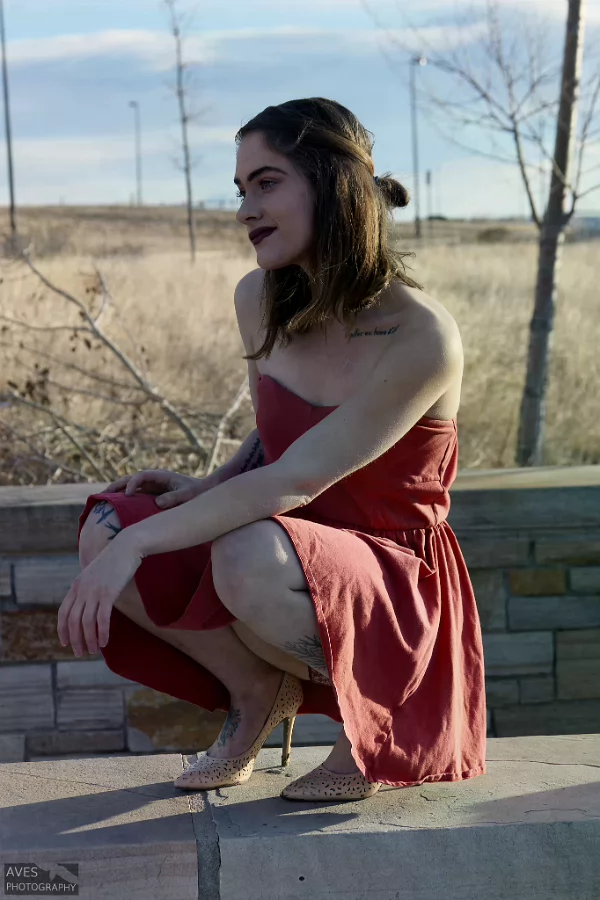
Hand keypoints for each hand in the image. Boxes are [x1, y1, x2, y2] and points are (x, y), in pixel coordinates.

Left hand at [57, 534, 142, 655]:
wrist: (127, 546)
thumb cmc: (114, 561)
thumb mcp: (95, 574)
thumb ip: (89, 588)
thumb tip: (90, 604)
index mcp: (76, 585)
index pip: (63, 612)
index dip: (62, 630)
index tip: (66, 643)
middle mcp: (82, 589)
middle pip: (73, 621)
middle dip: (76, 640)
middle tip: (81, 653)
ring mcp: (94, 591)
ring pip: (86, 622)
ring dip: (88, 640)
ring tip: (93, 651)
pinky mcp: (109, 593)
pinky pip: (102, 619)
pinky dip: (102, 633)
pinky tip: (105, 642)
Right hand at [104, 468, 206, 508]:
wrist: (204, 492)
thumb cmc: (197, 492)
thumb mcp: (187, 495)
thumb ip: (174, 497)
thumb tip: (157, 503)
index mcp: (161, 476)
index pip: (141, 476)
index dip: (132, 484)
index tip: (127, 495)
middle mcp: (154, 479)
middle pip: (132, 479)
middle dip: (118, 485)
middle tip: (104, 493)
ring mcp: (152, 487)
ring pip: (131, 487)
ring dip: (118, 491)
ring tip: (103, 499)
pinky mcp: (152, 495)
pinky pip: (136, 496)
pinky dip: (125, 499)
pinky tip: (116, 507)